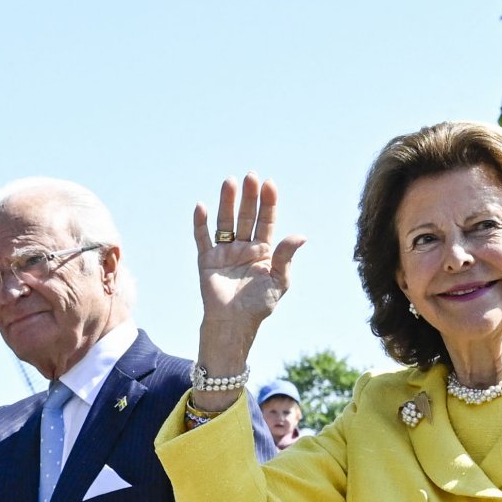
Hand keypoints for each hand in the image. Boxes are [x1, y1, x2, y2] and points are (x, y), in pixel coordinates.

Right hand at [194, 174, 304, 368]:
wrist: (234, 324)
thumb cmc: (259, 306)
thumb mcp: (279, 281)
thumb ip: (287, 257)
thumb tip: (301, 236)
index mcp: (263, 251)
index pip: (266, 221)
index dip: (268, 203)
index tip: (269, 185)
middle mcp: (244, 247)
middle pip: (246, 216)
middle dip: (248, 197)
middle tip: (250, 176)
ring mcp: (225, 252)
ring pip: (225, 221)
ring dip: (227, 202)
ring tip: (230, 182)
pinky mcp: (207, 260)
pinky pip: (202, 238)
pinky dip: (200, 223)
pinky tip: (201, 207)